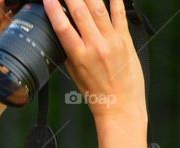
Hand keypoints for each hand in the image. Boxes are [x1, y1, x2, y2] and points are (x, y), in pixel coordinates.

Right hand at [43, 0, 146, 124]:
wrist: (120, 105)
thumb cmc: (97, 93)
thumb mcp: (75, 74)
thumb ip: (70, 52)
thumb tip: (63, 33)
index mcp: (79, 56)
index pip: (63, 27)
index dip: (54, 9)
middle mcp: (96, 46)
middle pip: (80, 12)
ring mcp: (112, 40)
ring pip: (98, 8)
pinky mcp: (125, 39)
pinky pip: (119, 14)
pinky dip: (115, 0)